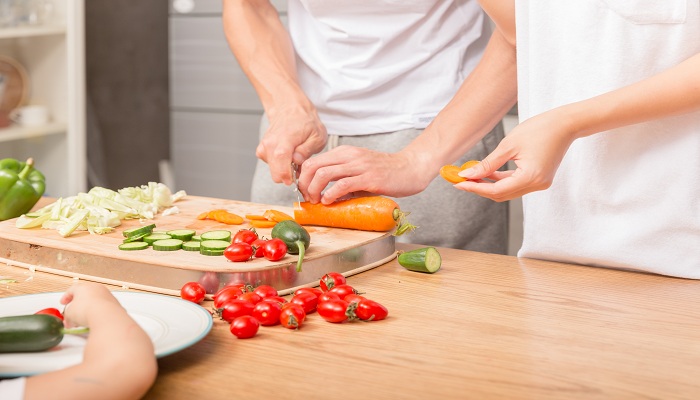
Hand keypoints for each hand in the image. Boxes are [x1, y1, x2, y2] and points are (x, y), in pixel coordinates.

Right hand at [60, 282, 121, 327]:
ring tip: (83, 321)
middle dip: (77, 306)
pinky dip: (98, 313)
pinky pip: (103, 308)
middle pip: (84, 295)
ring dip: (88, 310)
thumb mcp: (69, 314)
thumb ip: (67, 316)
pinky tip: (94, 321)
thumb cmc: (86, 310)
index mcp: (83, 287)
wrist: (106, 316)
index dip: (66, 297)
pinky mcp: (115, 304)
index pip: (72, 289)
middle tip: (73, 315)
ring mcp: (107, 295)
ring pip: (95, 301)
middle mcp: (97, 288)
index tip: (63, 303)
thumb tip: (69, 321)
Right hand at [257, 105, 327, 184]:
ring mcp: (264, 147)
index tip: (298, 177)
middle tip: (300, 166)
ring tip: (296, 158)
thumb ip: (307, 150)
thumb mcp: (317, 136)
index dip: (289, 177)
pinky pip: (271, 166)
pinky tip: (288, 156)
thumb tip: (297, 161)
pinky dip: (279, 165)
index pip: (280, 165)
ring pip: (273, 171)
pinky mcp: (262, 150)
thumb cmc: (306, 122)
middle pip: (275, 174)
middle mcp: (270, 144)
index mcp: (284, 140)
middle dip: (289, 175)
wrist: (291, 109)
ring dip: (285, 170)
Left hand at [298, 145, 434, 203]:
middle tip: (308, 198)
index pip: (313, 161)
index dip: (304, 178)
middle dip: (305, 185)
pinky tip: (330, 202)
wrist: (410, 169)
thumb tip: (325, 194)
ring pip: (324, 174)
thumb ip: (342, 177)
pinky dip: (331, 195)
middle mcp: (349, 156)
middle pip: (313, 166)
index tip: (305, 192)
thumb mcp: (359, 170)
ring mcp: (359, 166)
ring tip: (317, 201)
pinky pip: (342, 184)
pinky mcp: (368, 178)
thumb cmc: (385, 172)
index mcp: (344, 152)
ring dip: (315, 190)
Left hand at [457, 109, 576, 200]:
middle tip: (461, 180)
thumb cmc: (540, 129)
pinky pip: (516, 184)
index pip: (496, 190)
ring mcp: (540, 183)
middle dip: (480, 188)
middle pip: (501, 194)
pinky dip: (502, 180)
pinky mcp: (540, 179)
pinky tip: (488, 173)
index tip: (458, 183)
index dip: (476, 188)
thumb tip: (468, 174)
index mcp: (530, 177)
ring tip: (472, 175)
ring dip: (490, 185)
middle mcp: (537, 185)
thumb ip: (488, 164)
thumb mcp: (509, 146)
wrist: (566, 124)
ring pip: (508, 191)